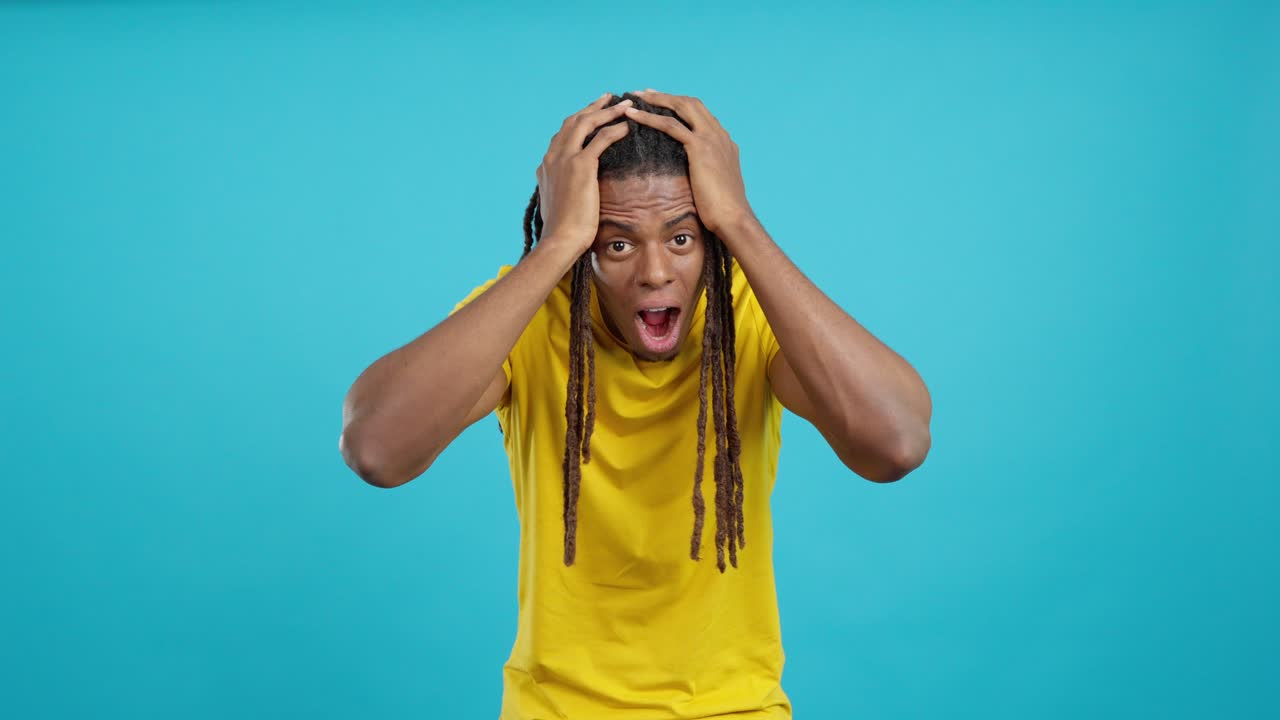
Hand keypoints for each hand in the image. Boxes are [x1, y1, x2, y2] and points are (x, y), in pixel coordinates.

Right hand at [535, 93, 632, 255]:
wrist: (559, 240)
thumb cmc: (563, 231)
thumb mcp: (560, 204)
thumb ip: (564, 190)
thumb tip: (574, 192)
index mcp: (546, 165)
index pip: (563, 134)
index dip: (580, 121)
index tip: (593, 114)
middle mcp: (552, 157)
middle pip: (573, 121)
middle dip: (592, 107)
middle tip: (610, 97)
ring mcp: (564, 159)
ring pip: (586, 123)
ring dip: (606, 111)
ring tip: (624, 105)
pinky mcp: (580, 165)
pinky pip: (601, 139)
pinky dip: (614, 128)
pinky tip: (627, 126)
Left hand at [623, 89, 755, 235]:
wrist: (734, 218)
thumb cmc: (724, 211)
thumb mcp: (716, 185)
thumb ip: (707, 174)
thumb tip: (694, 179)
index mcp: (724, 142)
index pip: (700, 115)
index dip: (680, 107)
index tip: (662, 104)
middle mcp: (719, 135)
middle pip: (691, 103)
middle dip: (667, 96)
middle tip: (645, 93)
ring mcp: (711, 138)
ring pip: (681, 107)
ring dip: (657, 100)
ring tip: (635, 97)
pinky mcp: (700, 147)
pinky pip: (670, 125)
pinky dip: (650, 118)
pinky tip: (633, 117)